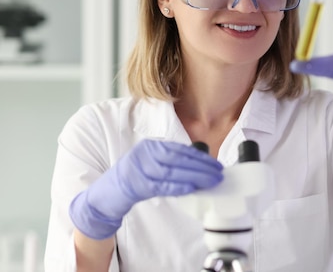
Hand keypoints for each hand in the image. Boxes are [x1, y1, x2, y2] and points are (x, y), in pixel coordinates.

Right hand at [69, 139, 222, 239]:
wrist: (106, 195)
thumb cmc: (134, 179)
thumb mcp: (152, 164)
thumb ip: (172, 162)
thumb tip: (200, 166)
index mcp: (150, 146)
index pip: (179, 150)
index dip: (200, 157)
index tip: (215, 165)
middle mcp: (144, 154)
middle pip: (178, 159)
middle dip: (201, 167)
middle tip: (218, 173)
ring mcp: (139, 169)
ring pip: (172, 172)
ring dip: (194, 177)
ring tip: (210, 181)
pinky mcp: (136, 185)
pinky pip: (161, 186)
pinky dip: (178, 186)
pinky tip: (192, 188)